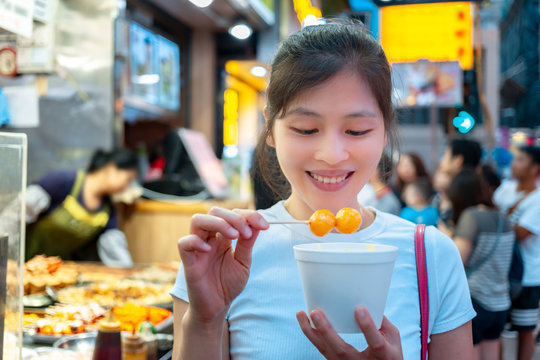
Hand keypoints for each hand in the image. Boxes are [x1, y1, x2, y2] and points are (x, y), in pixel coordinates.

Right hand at [178, 207, 268, 324]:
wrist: (217, 308)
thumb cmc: (228, 285)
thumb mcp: (243, 262)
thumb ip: (248, 243)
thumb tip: (259, 223)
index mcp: (223, 237)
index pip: (232, 214)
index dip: (249, 215)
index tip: (265, 226)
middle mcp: (209, 238)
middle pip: (214, 211)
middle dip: (234, 217)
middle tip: (247, 233)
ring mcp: (198, 248)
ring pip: (198, 220)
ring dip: (218, 223)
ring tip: (233, 236)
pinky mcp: (188, 262)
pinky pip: (184, 243)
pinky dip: (195, 241)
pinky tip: (209, 249)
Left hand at [297, 306, 402, 359]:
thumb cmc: (390, 353)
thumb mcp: (393, 338)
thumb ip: (381, 321)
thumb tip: (366, 298)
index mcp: (383, 356)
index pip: (375, 343)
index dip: (367, 327)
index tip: (359, 309)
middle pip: (341, 349)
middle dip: (327, 331)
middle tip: (315, 313)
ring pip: (326, 351)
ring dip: (311, 332)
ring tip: (300, 314)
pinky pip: (322, 349)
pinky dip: (312, 335)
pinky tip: (304, 321)